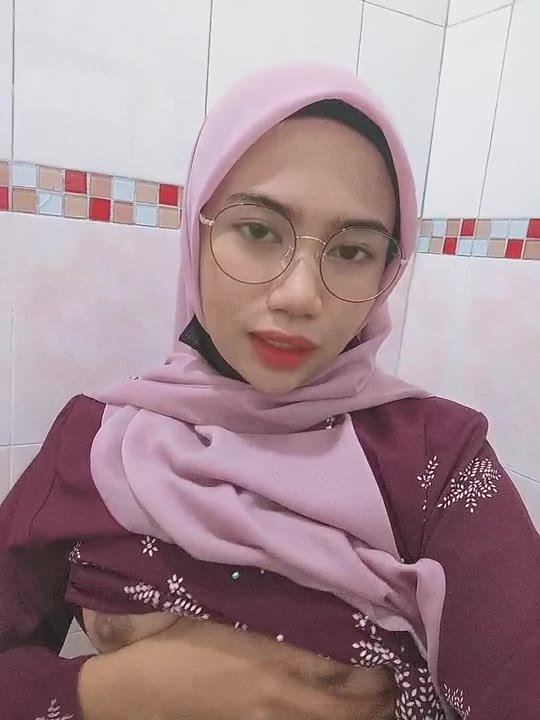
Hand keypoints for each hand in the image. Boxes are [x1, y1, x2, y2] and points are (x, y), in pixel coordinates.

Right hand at [79, 617, 394, 719]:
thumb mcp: (223, 614)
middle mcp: (280, 698)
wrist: (133, 691)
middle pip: (349, 711)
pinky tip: (336, 719)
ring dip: (360, 719)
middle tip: (392, 684)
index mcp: (274, 660)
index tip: (392, 657)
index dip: (376, 672)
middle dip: (379, 701)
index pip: (344, 673)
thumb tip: (312, 604)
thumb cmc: (177, 642)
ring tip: (376, 705)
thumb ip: (270, 616)